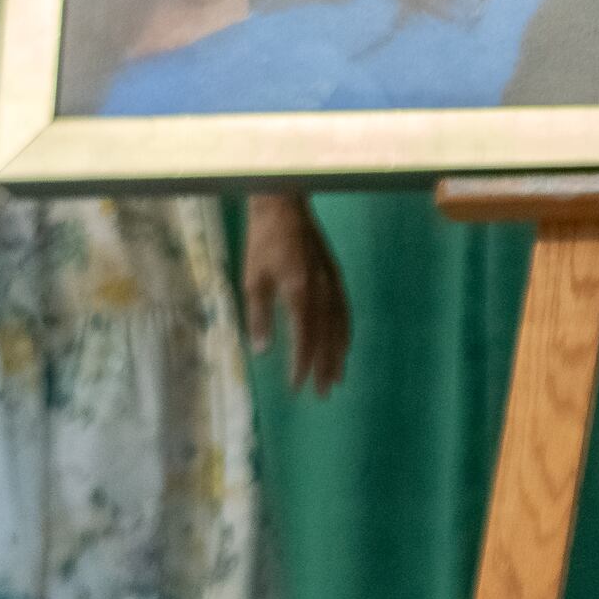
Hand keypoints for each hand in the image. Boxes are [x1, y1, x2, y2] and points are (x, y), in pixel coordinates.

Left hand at [245, 193, 351, 395]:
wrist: (285, 206)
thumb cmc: (263, 241)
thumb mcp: (252, 279)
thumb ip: (259, 315)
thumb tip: (262, 350)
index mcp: (300, 292)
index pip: (304, 337)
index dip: (302, 364)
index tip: (297, 386)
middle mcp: (323, 291)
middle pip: (328, 336)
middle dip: (326, 366)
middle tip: (324, 392)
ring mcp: (334, 283)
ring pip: (341, 326)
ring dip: (339, 354)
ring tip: (338, 377)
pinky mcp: (336, 276)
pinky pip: (345, 311)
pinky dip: (345, 332)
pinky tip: (344, 344)